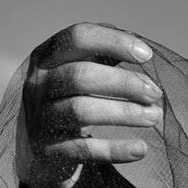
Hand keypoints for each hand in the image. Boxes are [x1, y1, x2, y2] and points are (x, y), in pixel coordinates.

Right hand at [18, 23, 162, 187]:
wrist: (32, 145)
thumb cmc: (66, 97)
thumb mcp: (76, 69)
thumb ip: (104, 55)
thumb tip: (143, 49)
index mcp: (48, 56)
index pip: (78, 38)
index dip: (114, 42)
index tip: (147, 55)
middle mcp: (39, 83)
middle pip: (81, 76)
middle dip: (125, 83)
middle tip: (155, 93)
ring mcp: (40, 117)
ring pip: (80, 111)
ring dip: (124, 113)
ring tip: (155, 117)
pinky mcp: (47, 149)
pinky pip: (83, 149)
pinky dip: (115, 150)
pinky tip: (140, 149)